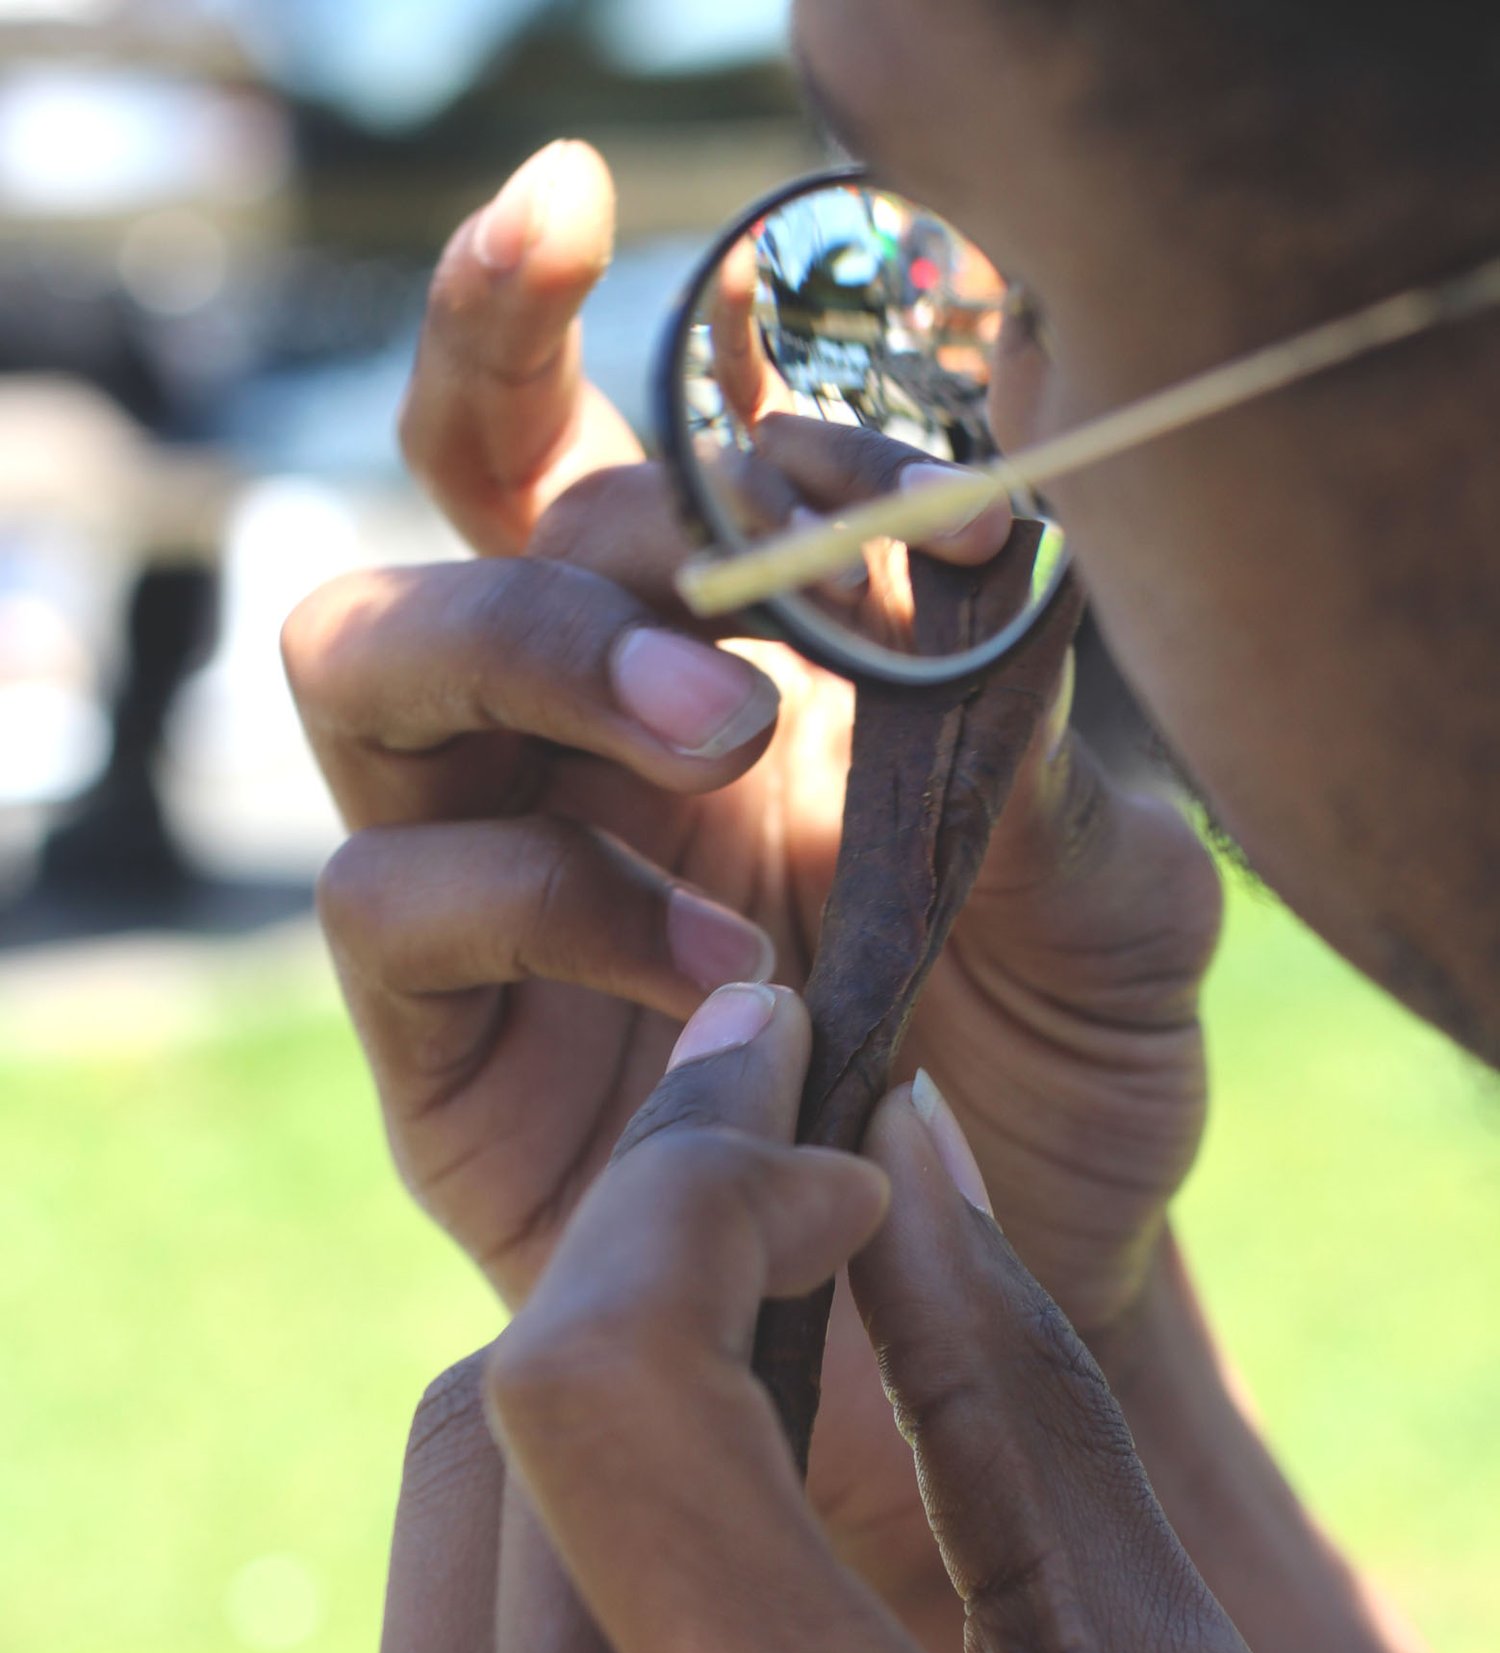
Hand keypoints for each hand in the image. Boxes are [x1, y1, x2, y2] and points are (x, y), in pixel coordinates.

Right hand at [282, 143, 1221, 1639]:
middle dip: (572, 539)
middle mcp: (580, 746)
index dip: (544, 314)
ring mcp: (496, 886)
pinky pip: (389, 906)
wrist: (1006, 1304)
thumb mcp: (1111, 894)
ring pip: (358, 665)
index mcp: (719, 662)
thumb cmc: (1059, 1079)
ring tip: (723, 751)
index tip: (583, 209)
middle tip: (736, 639)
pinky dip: (542, 901)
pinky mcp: (445, 1050)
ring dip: (529, 665)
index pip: (581, 438)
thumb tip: (970, 519)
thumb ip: (1045, 722)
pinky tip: (711, 977)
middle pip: (441, 519)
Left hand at [335, 984, 1273, 1652]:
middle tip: (786, 1206)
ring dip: (601, 1388)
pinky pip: (434, 1641)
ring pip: (453, 1493)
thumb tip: (915, 1167)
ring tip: (754, 1414)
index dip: (683, 1179)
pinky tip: (682, 1606)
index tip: (797, 1119)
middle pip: (511, 1390)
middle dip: (655, 1252)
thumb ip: (1031, 1426)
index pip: (606, 1372)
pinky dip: (555, 1548)